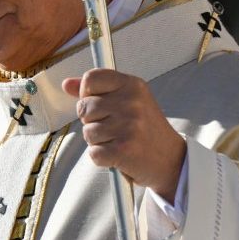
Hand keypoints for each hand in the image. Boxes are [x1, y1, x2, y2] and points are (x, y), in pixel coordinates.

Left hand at [61, 68, 185, 201]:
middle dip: (93, 121)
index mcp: (132, 85)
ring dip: (98, 141)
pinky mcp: (124, 150)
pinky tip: (119, 155)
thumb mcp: (127, 102)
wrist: (172, 161)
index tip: (100, 104)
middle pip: (84, 108)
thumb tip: (66, 84)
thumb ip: (96, 91)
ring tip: (119, 141)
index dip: (87, 93)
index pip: (90, 78)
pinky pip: (93, 153)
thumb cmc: (145, 130)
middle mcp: (131, 102)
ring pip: (87, 132)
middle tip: (115, 128)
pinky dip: (102, 158)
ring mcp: (129, 126)